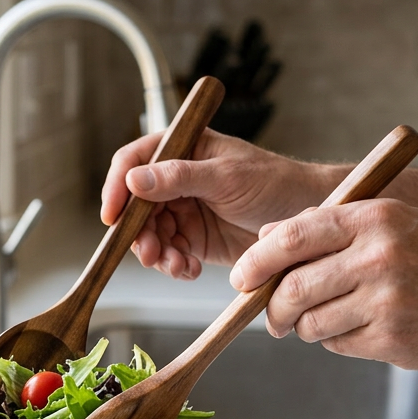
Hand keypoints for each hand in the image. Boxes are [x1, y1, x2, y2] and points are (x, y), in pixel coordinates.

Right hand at [100, 129, 329, 279]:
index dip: (117, 187)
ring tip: (177, 265)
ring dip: (157, 253)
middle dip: (138, 232)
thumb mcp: (227, 176)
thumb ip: (180, 177)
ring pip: (149, 234)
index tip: (112, 214)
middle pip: (136, 205)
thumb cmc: (276, 183)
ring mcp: (183, 210)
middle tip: (150, 252)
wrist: (305, 221)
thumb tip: (135, 179)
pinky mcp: (193, 238)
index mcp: (183, 149)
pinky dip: (174, 265)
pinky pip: (169, 253)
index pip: (134, 161)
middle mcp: (176, 179)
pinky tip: (189, 269)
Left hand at [228, 199, 417, 373]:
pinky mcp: (391, 340)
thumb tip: (265, 236)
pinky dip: (338, 342)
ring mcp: (385, 300)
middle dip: (272, 308)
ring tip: (333, 319)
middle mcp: (378, 256)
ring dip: (307, 327)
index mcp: (374, 219)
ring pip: (309, 322)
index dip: (254, 261)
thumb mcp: (395, 224)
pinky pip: (336, 345)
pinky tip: (365, 330)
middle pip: (291, 288)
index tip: (239, 278)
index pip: (291, 237)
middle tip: (274, 317)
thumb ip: (331, 228)